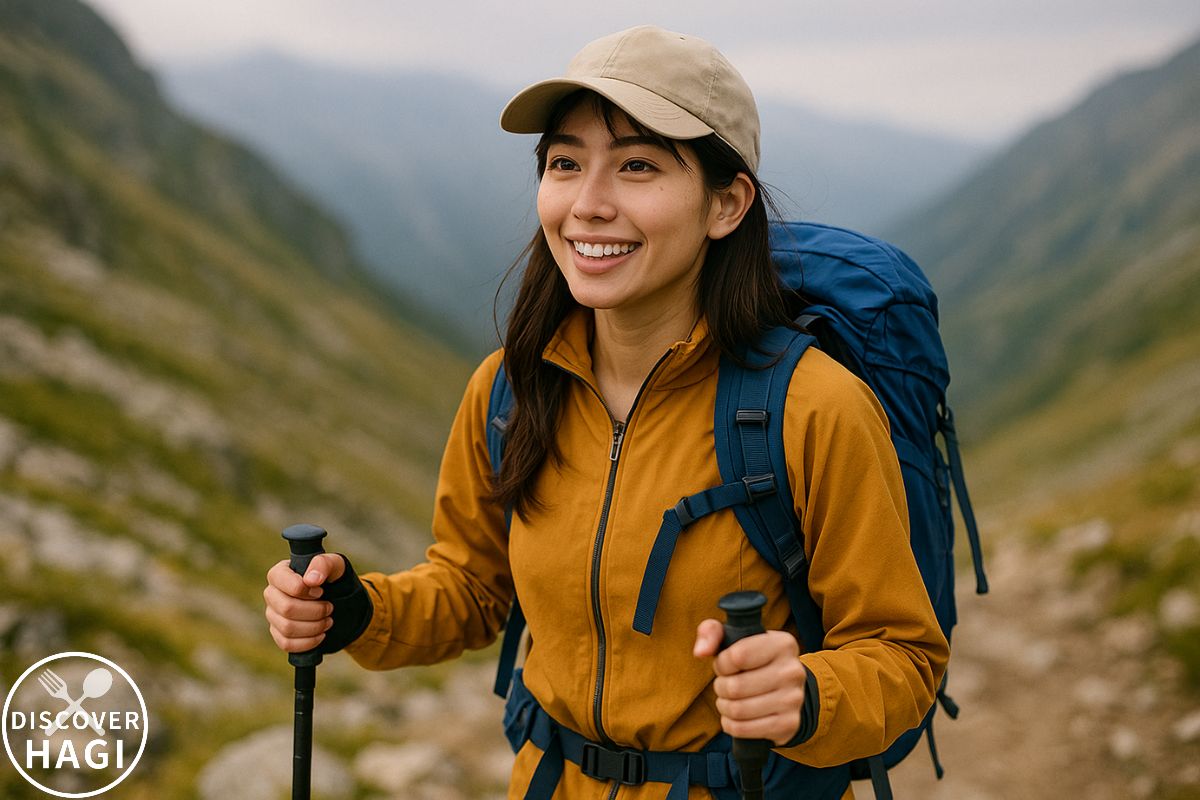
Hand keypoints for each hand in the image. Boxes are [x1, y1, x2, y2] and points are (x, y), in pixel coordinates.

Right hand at [263, 554, 345, 652]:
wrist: (337, 599)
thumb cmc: (331, 578)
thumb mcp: (334, 565)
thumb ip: (323, 564)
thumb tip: (311, 579)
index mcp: (280, 573)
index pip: (280, 581)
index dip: (303, 589)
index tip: (321, 591)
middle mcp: (271, 594)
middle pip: (286, 608)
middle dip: (315, 611)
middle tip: (330, 608)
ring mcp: (272, 615)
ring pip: (287, 628)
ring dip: (314, 627)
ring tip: (328, 621)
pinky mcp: (278, 634)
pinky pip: (287, 644)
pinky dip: (308, 642)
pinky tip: (321, 634)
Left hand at [693, 619, 805, 745]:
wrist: (784, 689)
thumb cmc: (752, 659)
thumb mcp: (733, 637)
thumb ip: (711, 632)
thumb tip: (700, 652)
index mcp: (782, 644)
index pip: (736, 656)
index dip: (722, 664)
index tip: (726, 665)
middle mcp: (793, 671)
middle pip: (735, 687)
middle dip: (721, 687)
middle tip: (726, 685)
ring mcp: (794, 699)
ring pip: (738, 710)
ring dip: (724, 707)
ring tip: (729, 700)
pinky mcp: (789, 724)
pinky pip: (743, 729)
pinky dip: (731, 725)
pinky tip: (735, 717)